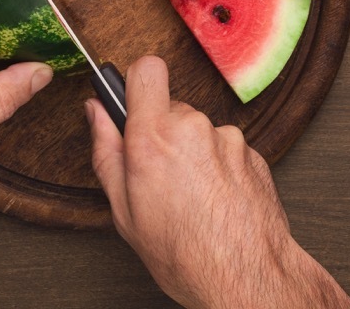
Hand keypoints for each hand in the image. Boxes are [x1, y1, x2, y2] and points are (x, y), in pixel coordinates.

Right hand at [86, 56, 349, 308]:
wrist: (246, 278)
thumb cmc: (185, 253)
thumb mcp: (124, 210)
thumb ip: (106, 151)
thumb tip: (96, 114)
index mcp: (154, 137)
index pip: (147, 70)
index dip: (137, 82)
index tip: (134, 100)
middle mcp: (194, 129)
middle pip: (172, 108)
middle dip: (163, 132)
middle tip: (159, 175)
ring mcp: (228, 139)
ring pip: (200, 131)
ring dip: (193, 153)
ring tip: (192, 196)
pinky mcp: (253, 153)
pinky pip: (225, 148)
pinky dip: (218, 167)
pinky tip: (215, 200)